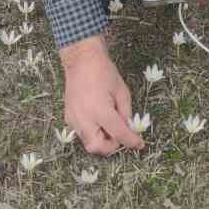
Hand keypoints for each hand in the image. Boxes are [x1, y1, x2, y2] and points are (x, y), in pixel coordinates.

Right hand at [60, 36, 143, 155]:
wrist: (81, 60)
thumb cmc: (104, 72)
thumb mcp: (122, 92)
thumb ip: (126, 114)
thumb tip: (129, 130)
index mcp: (100, 110)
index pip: (118, 134)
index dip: (131, 141)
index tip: (139, 144)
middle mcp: (84, 118)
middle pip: (97, 148)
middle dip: (111, 146)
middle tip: (120, 135)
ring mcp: (73, 119)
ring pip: (88, 144)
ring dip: (101, 140)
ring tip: (109, 124)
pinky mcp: (68, 118)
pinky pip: (81, 134)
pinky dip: (92, 133)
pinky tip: (98, 119)